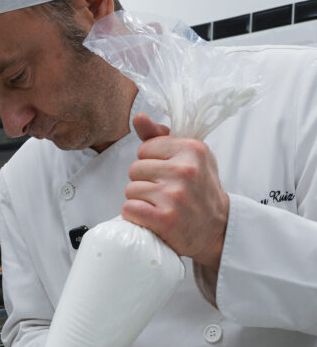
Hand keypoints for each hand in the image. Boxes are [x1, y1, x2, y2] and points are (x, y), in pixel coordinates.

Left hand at [123, 113, 228, 268]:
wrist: (217, 229)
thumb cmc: (199, 190)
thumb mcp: (190, 157)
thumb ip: (161, 137)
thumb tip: (138, 117)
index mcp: (192, 149)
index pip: (145, 148)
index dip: (151, 163)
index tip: (167, 175)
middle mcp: (185, 170)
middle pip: (135, 169)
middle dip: (144, 182)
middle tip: (163, 193)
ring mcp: (175, 195)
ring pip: (130, 189)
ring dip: (139, 200)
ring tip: (159, 206)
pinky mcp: (165, 219)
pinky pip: (130, 209)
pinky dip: (135, 216)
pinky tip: (150, 218)